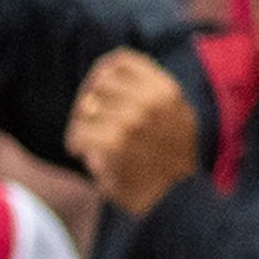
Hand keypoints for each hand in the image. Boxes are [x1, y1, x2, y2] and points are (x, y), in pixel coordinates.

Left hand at [65, 47, 198, 215]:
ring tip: (82, 141)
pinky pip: (80, 131)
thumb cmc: (172, 159)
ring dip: (79, 125)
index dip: (99, 74)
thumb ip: (143, 93)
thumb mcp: (171, 114)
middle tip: (84, 122)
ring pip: (86, 108)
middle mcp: (150, 100)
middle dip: (86, 102)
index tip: (95, 92)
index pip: (119, 61)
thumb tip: (99, 81)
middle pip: (97, 84)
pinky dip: (75, 141)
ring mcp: (133, 120)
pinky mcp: (116, 144)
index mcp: (165, 88)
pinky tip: (79, 151)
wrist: (183, 198)